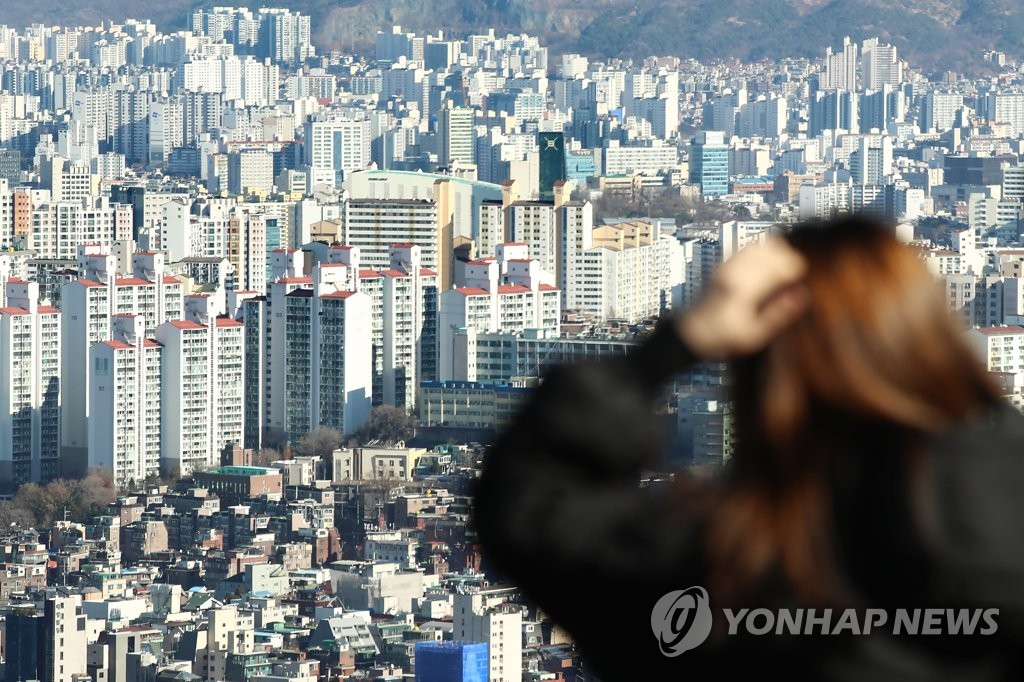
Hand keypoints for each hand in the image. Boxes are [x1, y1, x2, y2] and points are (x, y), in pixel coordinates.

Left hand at [678, 238, 808, 359]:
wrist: (692, 331)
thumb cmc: (723, 336)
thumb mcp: (755, 334)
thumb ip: (779, 314)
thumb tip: (802, 294)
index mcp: (746, 287)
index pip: (784, 264)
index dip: (798, 273)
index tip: (798, 287)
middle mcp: (736, 269)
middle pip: (777, 247)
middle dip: (789, 260)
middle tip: (791, 279)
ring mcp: (729, 263)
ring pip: (764, 242)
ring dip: (777, 253)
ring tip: (779, 273)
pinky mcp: (725, 262)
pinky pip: (750, 246)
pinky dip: (763, 251)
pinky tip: (764, 268)